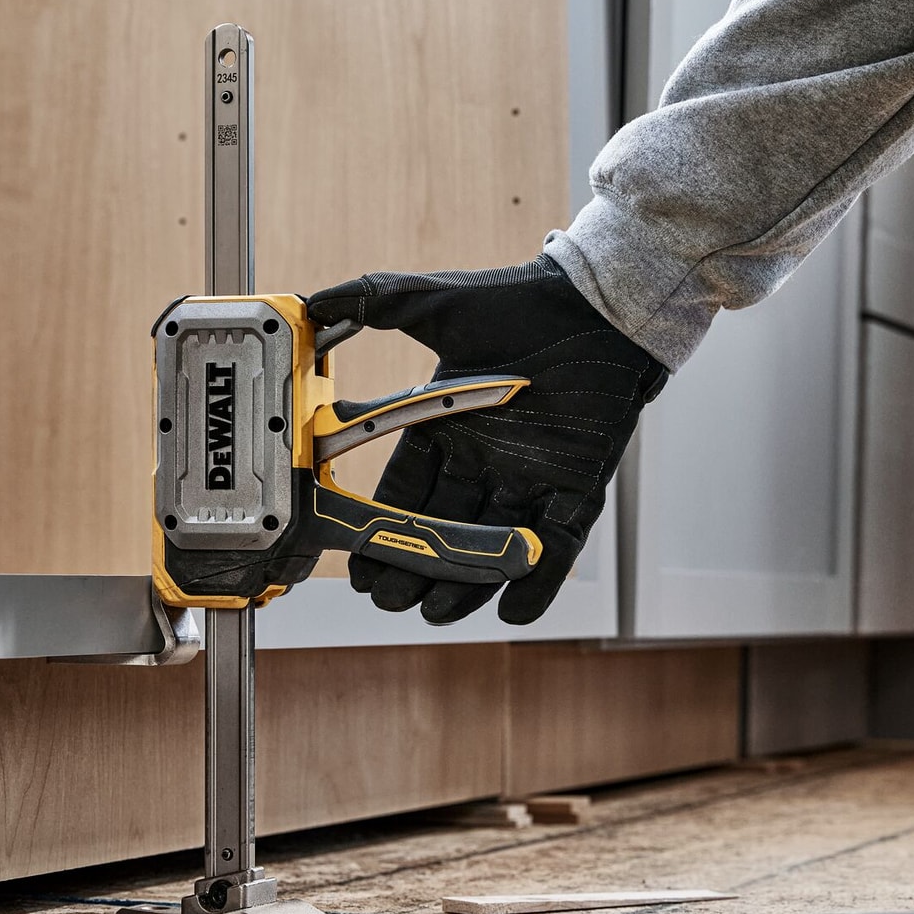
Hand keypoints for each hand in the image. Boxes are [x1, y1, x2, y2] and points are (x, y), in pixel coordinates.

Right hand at [307, 255, 666, 623]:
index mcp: (448, 426)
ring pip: (492, 543)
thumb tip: (314, 303)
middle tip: (390, 598)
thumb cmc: (522, 301)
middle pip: (443, 526)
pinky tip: (513, 610)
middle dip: (415, 565)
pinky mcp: (579, 486)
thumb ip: (374, 301)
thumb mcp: (437, 302)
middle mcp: (487, 459)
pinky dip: (538, 579)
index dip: (382, 526)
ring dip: (465, 581)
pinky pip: (557, 544)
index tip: (358, 562)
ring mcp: (533, 476)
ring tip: (435, 612)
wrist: (599, 305)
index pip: (406, 489)